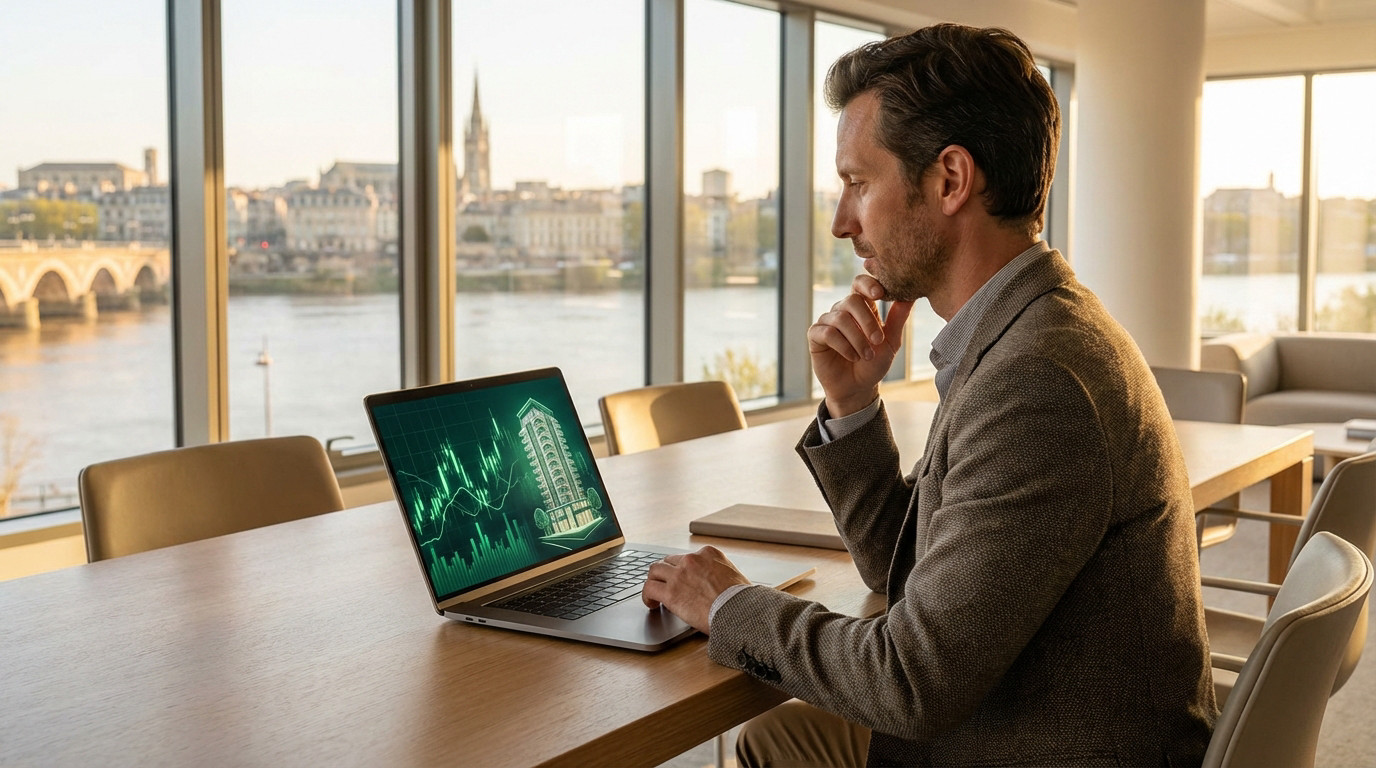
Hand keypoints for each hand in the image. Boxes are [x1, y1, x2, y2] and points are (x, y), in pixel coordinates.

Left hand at [641, 546, 750, 633]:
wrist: (740, 611)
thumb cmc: (742, 600)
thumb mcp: (733, 576)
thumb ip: (719, 574)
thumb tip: (716, 585)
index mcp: (709, 553)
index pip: (687, 556)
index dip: (682, 569)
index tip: (682, 578)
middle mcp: (692, 560)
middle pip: (669, 561)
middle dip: (666, 573)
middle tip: (665, 584)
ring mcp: (680, 574)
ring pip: (655, 570)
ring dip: (653, 581)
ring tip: (654, 593)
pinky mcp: (671, 592)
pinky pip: (649, 588)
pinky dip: (647, 595)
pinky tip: (651, 604)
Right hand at [809, 274, 913, 416]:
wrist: (858, 388)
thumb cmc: (874, 363)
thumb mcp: (891, 341)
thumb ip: (898, 318)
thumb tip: (911, 296)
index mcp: (861, 307)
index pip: (860, 284)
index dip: (868, 284)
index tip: (880, 294)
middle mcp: (842, 311)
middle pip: (851, 300)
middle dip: (867, 321)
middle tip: (878, 341)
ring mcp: (827, 322)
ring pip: (840, 318)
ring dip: (857, 339)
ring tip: (866, 355)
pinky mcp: (816, 336)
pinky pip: (827, 332)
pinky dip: (843, 346)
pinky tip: (852, 356)